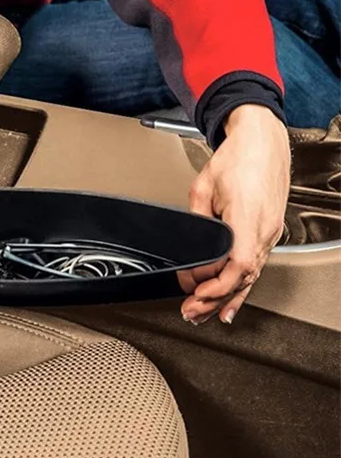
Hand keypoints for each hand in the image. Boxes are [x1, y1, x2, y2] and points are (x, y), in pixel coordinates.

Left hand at [178, 104, 289, 324]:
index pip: (238, 264)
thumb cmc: (237, 158)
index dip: (217, 285)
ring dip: (225, 299)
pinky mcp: (268, 233)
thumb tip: (188, 245)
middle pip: (243, 278)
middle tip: (190, 311)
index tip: (195, 293)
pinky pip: (255, 267)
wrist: (262, 141)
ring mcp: (270, 233)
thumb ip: (195, 220)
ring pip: (249, 277)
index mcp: (248, 217)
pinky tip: (229, 305)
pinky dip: (240, 288)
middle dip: (213, 299)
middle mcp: (264, 230)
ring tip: (203, 315)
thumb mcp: (202, 187)